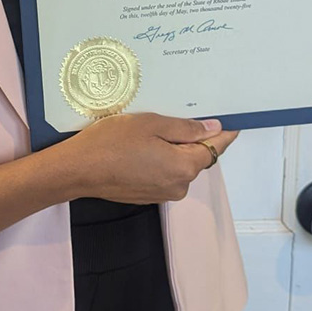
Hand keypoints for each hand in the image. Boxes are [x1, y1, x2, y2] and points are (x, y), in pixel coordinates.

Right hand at [59, 112, 239, 203]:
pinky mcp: (147, 194)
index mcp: (183, 167)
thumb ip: (185, 128)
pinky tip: (139, 147)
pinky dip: (158, 159)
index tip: (232, 123)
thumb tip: (213, 130)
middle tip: (174, 116)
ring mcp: (162, 193)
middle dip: (191, 138)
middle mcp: (178, 185)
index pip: (214, 148)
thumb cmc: (111, 143)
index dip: (224, 134)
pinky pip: (163, 172)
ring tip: (149, 130)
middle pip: (195, 157)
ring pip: (178, 165)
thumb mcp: (151, 124)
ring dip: (171, 148)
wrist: (78, 169)